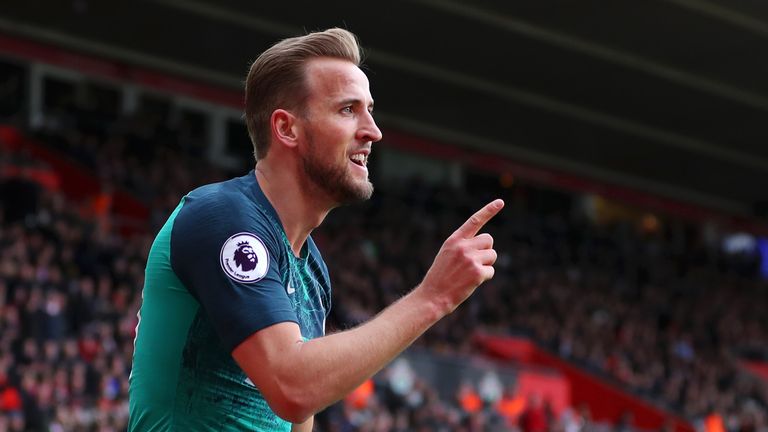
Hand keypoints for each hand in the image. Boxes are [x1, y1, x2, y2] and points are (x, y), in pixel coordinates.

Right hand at [419, 199, 503, 314]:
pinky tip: (471, 282)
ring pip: (492, 255)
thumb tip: (486, 242)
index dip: (489, 210)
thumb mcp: (447, 254)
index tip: (501, 202)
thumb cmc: (441, 276)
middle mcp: (463, 246)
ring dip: (486, 265)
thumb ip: (464, 245)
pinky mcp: (478, 272)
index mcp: (454, 239)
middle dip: (485, 251)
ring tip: (469, 273)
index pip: (474, 221)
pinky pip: (491, 271)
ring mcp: (470, 259)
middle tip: (472, 263)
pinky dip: (485, 277)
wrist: (432, 296)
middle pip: (489, 240)